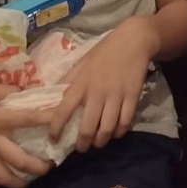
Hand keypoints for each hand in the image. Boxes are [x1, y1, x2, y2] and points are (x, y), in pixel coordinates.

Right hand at [0, 82, 52, 187]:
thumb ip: (4, 91)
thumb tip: (22, 91)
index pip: (28, 119)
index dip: (47, 120)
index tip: (61, 120)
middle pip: (20, 160)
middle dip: (38, 167)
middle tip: (49, 166)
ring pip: (2, 177)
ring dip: (18, 181)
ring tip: (27, 181)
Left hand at [49, 18, 157, 152]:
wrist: (134, 39)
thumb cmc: (105, 50)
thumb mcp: (83, 61)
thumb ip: (69, 79)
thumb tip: (52, 94)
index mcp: (81, 82)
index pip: (63, 110)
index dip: (56, 128)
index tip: (53, 139)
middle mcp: (97, 91)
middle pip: (88, 127)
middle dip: (83, 143)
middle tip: (81, 148)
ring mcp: (116, 95)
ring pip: (108, 128)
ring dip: (102, 141)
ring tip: (98, 143)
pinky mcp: (133, 96)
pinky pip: (125, 121)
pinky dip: (120, 131)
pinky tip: (116, 132)